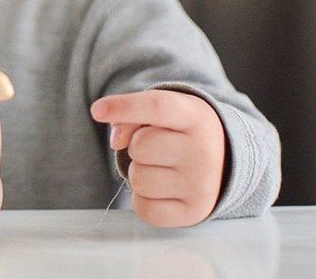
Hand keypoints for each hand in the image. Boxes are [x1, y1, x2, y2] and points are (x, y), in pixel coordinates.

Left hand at [91, 90, 225, 226]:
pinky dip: (142, 199)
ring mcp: (201, 185)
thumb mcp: (163, 110)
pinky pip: (144, 209)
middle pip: (139, 146)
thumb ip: (132, 114)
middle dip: (136, 145)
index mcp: (194, 116)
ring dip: (139, 172)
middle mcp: (203, 151)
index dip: (123, 106)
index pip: (156, 107)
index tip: (96, 110)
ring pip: (138, 179)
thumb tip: (116, 140)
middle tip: (156, 145)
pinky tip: (161, 187)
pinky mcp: (194, 213)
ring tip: (161, 166)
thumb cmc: (180, 129)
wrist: (222, 157)